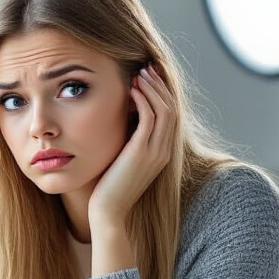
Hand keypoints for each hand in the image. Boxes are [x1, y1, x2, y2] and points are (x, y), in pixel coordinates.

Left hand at [87, 65, 176, 228]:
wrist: (107, 212)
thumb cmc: (108, 187)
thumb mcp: (122, 159)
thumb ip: (127, 140)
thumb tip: (121, 118)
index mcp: (161, 152)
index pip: (170, 114)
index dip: (162, 93)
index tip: (149, 76)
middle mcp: (163, 150)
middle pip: (171, 108)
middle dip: (160, 85)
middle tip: (147, 67)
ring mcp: (156, 152)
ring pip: (164, 110)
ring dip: (152, 88)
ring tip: (139, 73)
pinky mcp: (142, 152)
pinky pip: (149, 118)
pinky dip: (143, 100)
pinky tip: (131, 89)